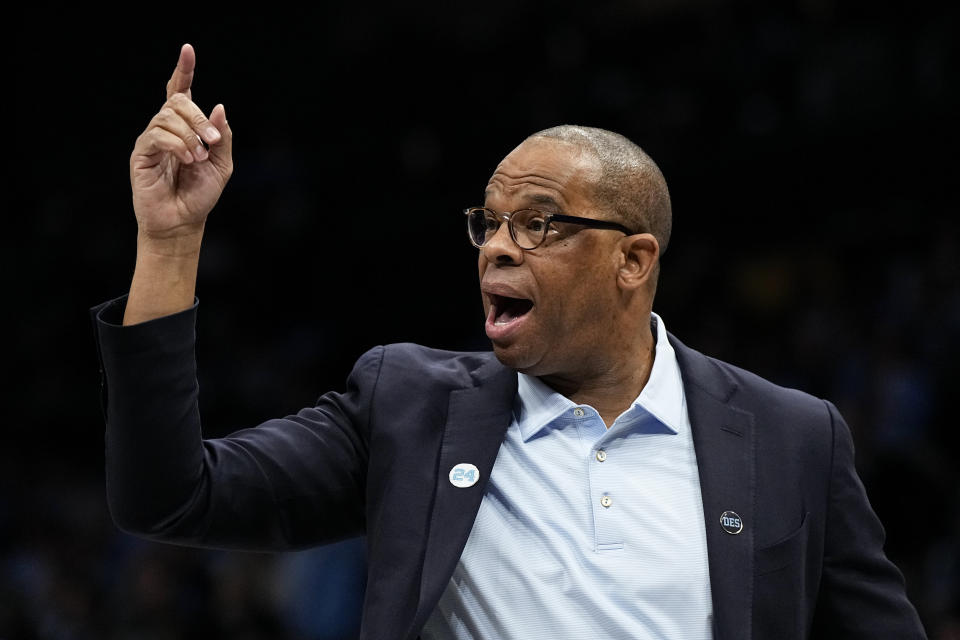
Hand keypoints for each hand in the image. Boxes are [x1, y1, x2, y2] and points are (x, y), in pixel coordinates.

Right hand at [130, 44, 232, 243]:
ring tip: (199, 158)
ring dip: (189, 135)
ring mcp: (152, 139)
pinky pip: (157, 136)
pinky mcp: (141, 154)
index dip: (184, 70)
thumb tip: (219, 107)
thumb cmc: (200, 195)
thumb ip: (222, 137)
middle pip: (177, 100)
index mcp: (186, 128)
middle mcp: (166, 129)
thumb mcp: (222, 164)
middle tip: (211, 140)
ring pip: (167, 117)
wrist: (183, 222)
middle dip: (197, 116)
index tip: (188, 50)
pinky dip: (176, 145)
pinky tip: (188, 160)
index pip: (181, 91)